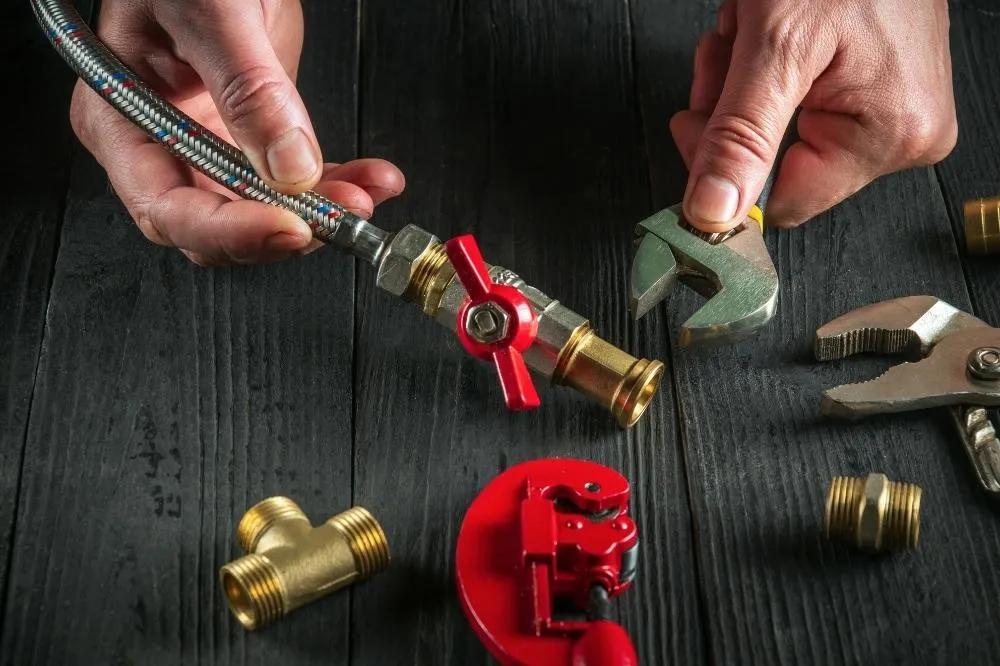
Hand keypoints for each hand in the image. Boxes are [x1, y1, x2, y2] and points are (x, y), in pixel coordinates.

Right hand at [70, 0, 404, 265]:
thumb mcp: (213, 13)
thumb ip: (248, 90)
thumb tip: (287, 166)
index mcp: (123, 119)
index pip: (168, 207)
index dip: (231, 231)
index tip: (290, 228)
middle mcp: (162, 142)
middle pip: (219, 222)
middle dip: (286, 227)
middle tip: (340, 214)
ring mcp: (209, 142)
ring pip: (264, 211)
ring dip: (323, 211)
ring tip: (365, 193)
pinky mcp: (253, 135)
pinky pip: (293, 181)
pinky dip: (334, 184)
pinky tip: (368, 178)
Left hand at [671, 0, 956, 231]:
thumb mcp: (774, 46)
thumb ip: (740, 135)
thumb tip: (713, 211)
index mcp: (890, 134)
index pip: (781, 203)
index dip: (724, 168)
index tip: (694, 126)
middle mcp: (900, 131)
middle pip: (774, 163)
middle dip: (731, 108)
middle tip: (724, 57)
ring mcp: (890, 108)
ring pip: (775, 130)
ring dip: (739, 81)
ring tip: (747, 28)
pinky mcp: (872, 87)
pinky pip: (793, 101)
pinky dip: (762, 67)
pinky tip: (764, 28)